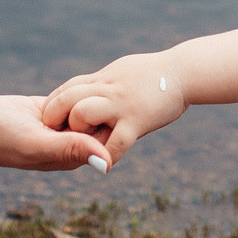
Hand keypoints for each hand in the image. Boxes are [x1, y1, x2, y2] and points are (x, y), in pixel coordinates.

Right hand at [0, 95, 114, 172]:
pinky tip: (61, 90)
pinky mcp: (45, 110)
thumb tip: (107, 163)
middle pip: (101, 124)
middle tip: (85, 96)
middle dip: (100, 107)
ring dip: (85, 97)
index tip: (95, 109)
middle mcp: (66, 145)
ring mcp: (56, 127)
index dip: (109, 122)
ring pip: (86, 109)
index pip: (109, 140)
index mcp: (71, 157)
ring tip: (71, 93)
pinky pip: (69, 100)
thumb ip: (70, 149)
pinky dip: (70, 92)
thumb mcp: (34, 143)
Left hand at [39, 56, 186, 169]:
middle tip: (59, 135)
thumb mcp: (122, 72)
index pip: (65, 89)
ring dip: (79, 131)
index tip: (53, 121)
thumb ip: (104, 83)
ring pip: (82, 114)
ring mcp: (120, 105)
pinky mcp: (137, 120)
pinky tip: (104, 166)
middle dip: (55, 118)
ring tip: (86, 142)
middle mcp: (106, 90)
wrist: (184, 71)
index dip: (54, 106)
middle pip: (65, 100)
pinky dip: (107, 156)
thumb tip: (92, 89)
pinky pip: (116, 142)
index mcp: (102, 79)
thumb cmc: (155, 73)